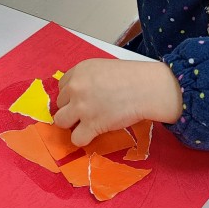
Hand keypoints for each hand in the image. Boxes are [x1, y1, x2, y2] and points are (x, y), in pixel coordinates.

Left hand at [54, 58, 182, 146]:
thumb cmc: (133, 77)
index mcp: (79, 70)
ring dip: (73, 124)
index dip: (72, 95)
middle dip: (73, 108)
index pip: (62, 87)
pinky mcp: (91, 124)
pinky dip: (84, 139)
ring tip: (88, 123)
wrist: (148, 88)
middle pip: (60, 104)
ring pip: (61, 121)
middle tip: (90, 110)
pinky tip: (94, 133)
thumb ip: (88, 78)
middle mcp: (76, 87)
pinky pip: (76, 139)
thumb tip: (79, 94)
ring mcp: (82, 107)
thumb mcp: (104, 68)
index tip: (85, 98)